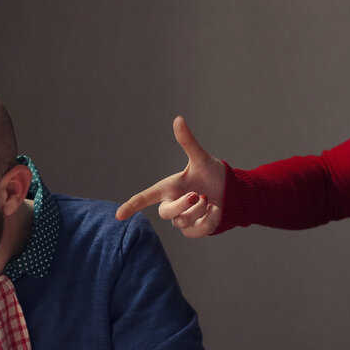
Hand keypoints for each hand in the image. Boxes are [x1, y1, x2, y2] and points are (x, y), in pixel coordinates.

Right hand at [115, 116, 225, 237]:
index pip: (146, 197)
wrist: (230, 192)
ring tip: (209, 199)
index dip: (132, 206)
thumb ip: (188, 142)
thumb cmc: (210, 174)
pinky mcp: (195, 230)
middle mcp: (172, 204)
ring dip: (200, 210)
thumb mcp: (200, 158)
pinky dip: (211, 219)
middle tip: (198, 195)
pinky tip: (216, 209)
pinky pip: (199, 230)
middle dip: (182, 206)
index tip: (119, 215)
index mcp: (168, 188)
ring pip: (183, 222)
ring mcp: (182, 220)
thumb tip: (178, 119)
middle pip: (166, 213)